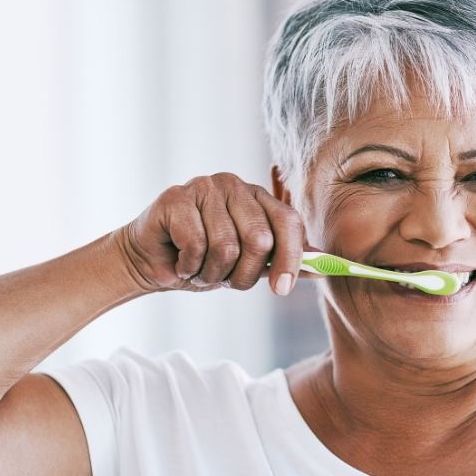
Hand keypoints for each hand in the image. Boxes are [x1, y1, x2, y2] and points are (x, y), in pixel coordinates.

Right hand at [117, 173, 305, 294]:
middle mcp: (234, 185)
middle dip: (243, 274)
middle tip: (225, 281)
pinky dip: (189, 267)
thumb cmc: (203, 260)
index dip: (291, 259)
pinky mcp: (175, 198)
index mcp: (258, 197)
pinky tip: (180, 262)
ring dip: (211, 274)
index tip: (281, 290)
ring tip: (199, 270)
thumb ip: (284, 260)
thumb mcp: (249, 263)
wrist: (151, 261)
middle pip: (260, 239)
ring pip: (225, 247)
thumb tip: (324, 266)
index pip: (289, 222)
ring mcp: (204, 187)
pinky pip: (196, 246)